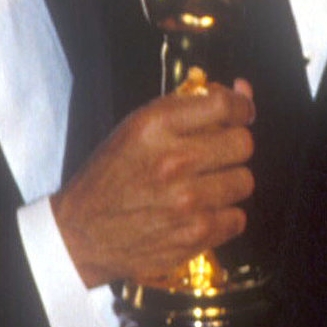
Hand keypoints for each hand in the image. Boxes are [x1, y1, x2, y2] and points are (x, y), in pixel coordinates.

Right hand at [52, 83, 254, 287]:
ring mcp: (186, 200)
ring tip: (201, 187)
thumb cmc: (109, 179)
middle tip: (215, 154)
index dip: (241, 107)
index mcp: (154, 126)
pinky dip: (223, 216)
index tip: (241, 113)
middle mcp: (173, 160)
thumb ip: (187, 108)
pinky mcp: (194, 234)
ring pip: (244, 181)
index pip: (224, 104)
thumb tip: (242, 92)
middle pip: (243, 143)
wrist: (82, 234)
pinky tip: (199, 213)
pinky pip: (237, 218)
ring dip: (227, 183)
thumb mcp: (135, 129)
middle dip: (232, 146)